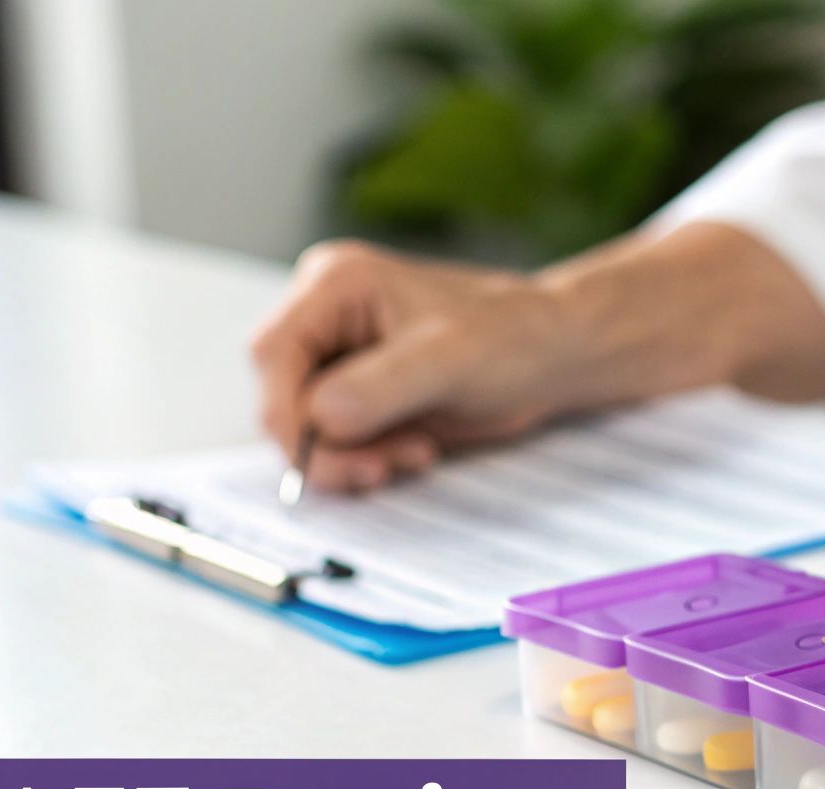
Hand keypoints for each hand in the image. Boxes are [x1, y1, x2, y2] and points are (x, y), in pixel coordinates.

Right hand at [250, 240, 582, 491]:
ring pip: (305, 428)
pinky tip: (413, 450)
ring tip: (414, 452)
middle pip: (281, 396)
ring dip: (350, 458)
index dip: (288, 413)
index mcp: (336, 285)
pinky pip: (334, 442)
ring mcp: (338, 358)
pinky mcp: (356, 395)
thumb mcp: (450, 359)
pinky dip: (365, 459)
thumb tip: (320, 419)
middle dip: (326, 445)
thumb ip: (381, 386)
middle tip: (381, 467)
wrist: (550, 355)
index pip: (273, 354)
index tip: (325, 458)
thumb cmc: (511, 338)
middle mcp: (325, 317)